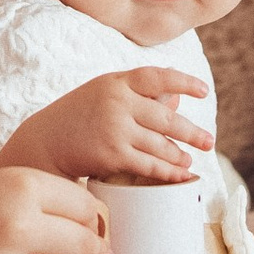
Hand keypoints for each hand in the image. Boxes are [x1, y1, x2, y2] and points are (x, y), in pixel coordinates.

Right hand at [0, 71, 209, 187]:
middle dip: (191, 131)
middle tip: (208, 141)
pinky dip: (169, 172)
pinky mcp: (112, 154)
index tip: (203, 91)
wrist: (44, 141)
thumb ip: (137, 93)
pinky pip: (149, 165)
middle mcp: (117, 101)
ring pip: (161, 144)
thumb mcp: (103, 94)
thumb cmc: (77, 116)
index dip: (184, 82)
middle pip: (166, 116)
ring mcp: (115, 128)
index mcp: (115, 81)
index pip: (157, 76)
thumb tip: (177, 98)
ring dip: (180, 155)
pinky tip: (180, 176)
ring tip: (190, 161)